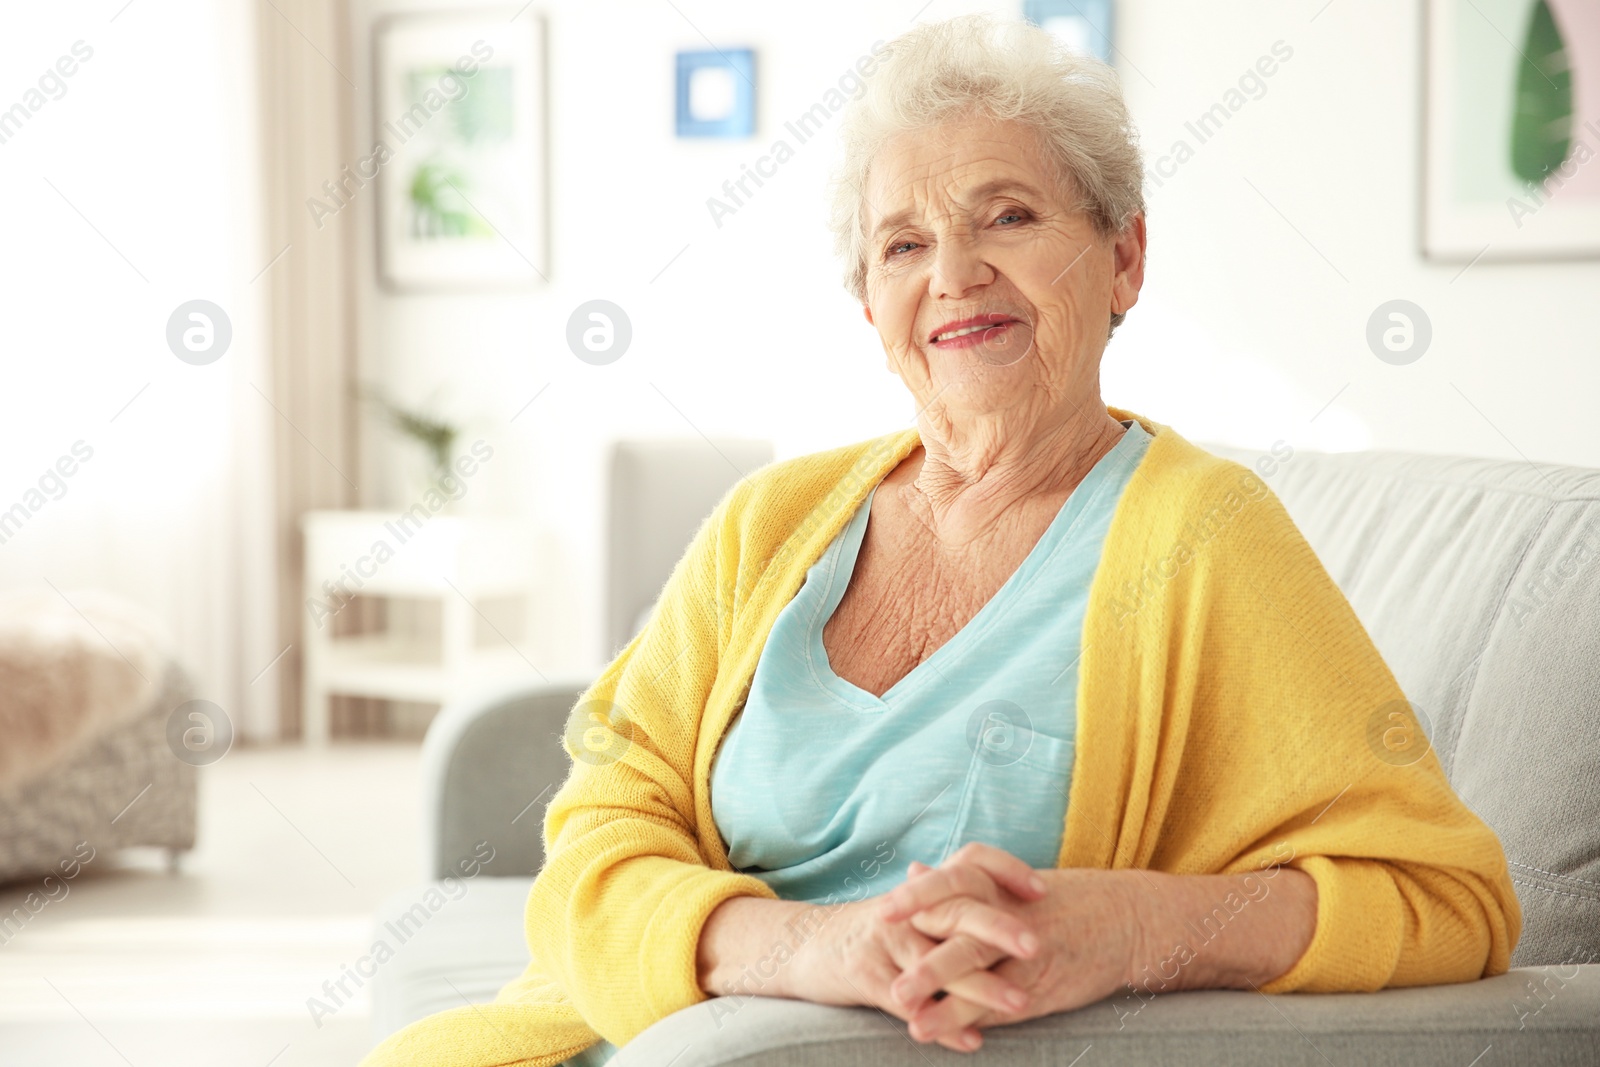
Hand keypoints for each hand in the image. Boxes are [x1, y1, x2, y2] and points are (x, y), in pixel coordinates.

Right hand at [779, 886, 1042, 1052]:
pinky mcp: (864, 974)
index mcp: (925, 890)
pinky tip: (970, 1039)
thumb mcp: (915, 910)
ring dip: (980, 986)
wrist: (805, 945)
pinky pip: (908, 1001)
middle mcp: (907, 910)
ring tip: (1019, 1003)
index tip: (1042, 890)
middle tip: (1037, 946)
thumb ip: (955, 902)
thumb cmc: (875, 932)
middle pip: (957, 910)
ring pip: (936, 961)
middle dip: (999, 928)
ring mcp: (885, 940)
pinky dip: (942, 1022)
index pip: (969, 864)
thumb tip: (1008, 892)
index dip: (1006, 871)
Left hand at [880, 845, 1141, 1044]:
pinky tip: (939, 1034)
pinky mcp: (1042, 984)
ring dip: (938, 988)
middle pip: (960, 924)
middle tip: (885, 961)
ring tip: (906, 1012)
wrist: (1129, 921)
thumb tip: (912, 868)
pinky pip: (999, 1003)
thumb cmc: (1063, 902)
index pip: (953, 884)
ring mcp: (1028, 950)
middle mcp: (1011, 914)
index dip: (917, 897)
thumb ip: (959, 881)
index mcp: (999, 886)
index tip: (881, 913)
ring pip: (977, 965)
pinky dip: (967, 1017)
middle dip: (922, 946)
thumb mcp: (1009, 883)